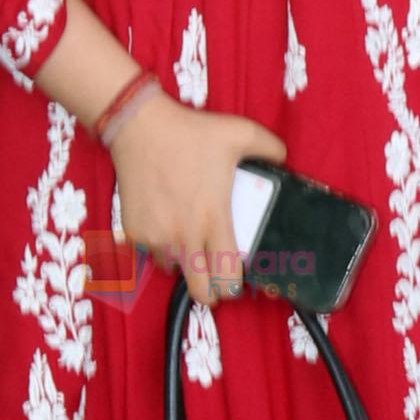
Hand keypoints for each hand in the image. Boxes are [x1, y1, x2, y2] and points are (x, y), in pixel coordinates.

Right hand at [109, 92, 288, 307]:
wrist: (139, 127)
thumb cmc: (190, 132)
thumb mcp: (240, 133)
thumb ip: (270, 149)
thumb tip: (283, 160)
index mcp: (214, 218)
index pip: (227, 276)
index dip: (233, 286)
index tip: (234, 280)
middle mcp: (184, 236)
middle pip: (200, 291)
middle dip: (210, 292)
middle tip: (213, 277)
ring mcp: (157, 237)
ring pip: (174, 269)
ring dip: (182, 261)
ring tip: (186, 237)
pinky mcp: (135, 232)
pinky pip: (151, 251)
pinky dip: (159, 244)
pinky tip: (164, 220)